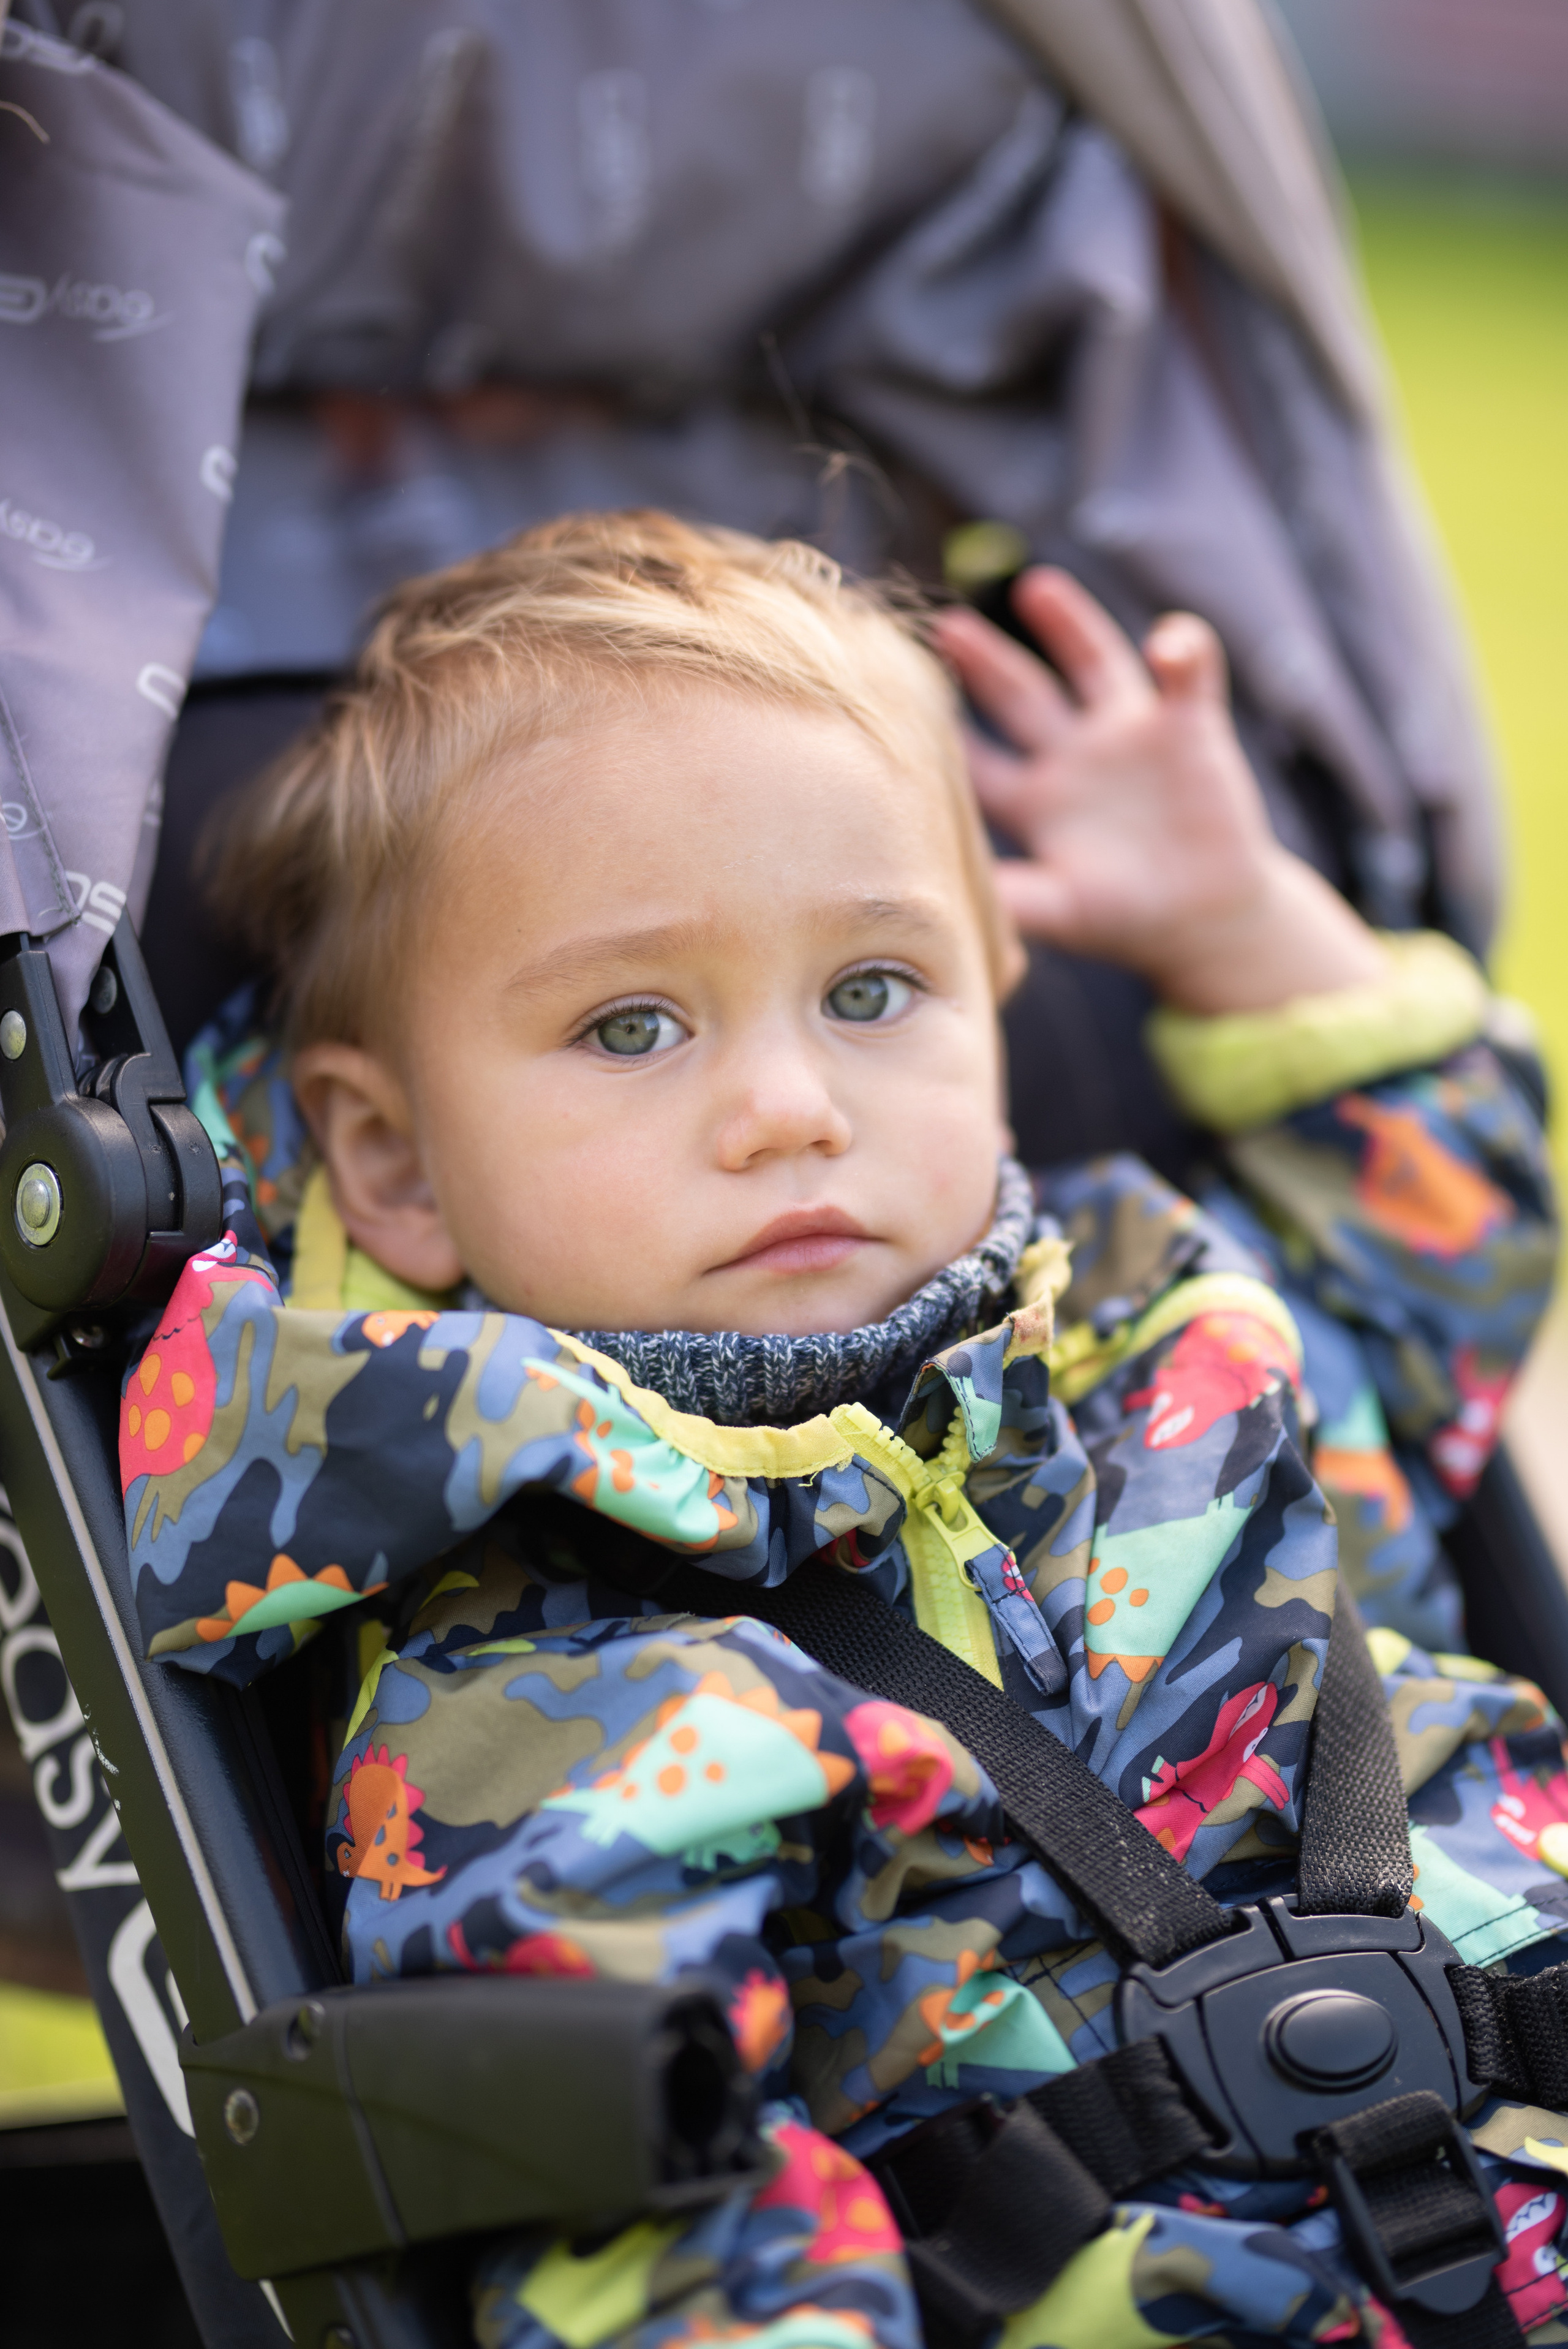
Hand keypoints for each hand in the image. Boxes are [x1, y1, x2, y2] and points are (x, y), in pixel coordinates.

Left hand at [933, 570, 1388, 1016]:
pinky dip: (1182, 649)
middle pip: (1020, 696)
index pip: (975, 762)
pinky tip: (1167, 643)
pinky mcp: (1190, 728)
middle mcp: (1074, 758)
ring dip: (1069, 625)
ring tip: (1036, 587)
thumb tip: (944, 897)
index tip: (897, 703)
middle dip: (984, 662)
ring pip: (1095, 662)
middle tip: (944, 627)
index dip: (940, 736)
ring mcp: (1130, 737)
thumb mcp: (1061, 912)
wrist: (1209, 922)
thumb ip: (1011, 900)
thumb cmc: (1126, 922)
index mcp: (1034, 803)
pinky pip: (1189, 673)